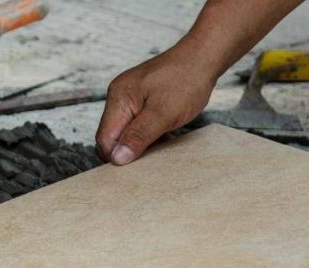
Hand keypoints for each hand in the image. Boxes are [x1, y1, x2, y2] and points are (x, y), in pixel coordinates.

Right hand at [97, 49, 217, 164]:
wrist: (203, 58)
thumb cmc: (185, 82)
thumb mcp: (162, 114)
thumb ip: (138, 136)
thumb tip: (117, 159)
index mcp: (119, 98)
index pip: (105, 138)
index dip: (117, 157)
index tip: (136, 168)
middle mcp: (119, 97)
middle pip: (113, 136)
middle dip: (128, 151)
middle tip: (151, 160)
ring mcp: (130, 98)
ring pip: (126, 132)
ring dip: (141, 144)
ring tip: (161, 146)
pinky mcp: (142, 100)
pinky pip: (137, 125)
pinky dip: (149, 135)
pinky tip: (164, 138)